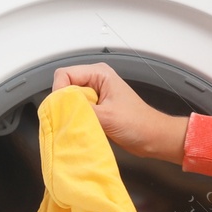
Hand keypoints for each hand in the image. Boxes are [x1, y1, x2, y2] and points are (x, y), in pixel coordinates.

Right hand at [51, 61, 187, 162]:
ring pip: (69, 101)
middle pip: (64, 87)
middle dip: (64, 104)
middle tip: (73, 119)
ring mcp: (94, 95)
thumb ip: (80, 110)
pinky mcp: (95, 108)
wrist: (153, 138)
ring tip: (81, 125)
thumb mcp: (106, 116)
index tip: (62, 110)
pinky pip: (76, 111)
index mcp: (99, 73)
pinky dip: (76, 120)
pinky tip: (84, 128)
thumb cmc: (138, 124)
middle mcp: (95, 81)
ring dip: (71, 114)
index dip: (59, 92)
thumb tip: (58, 108)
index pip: (64, 75)